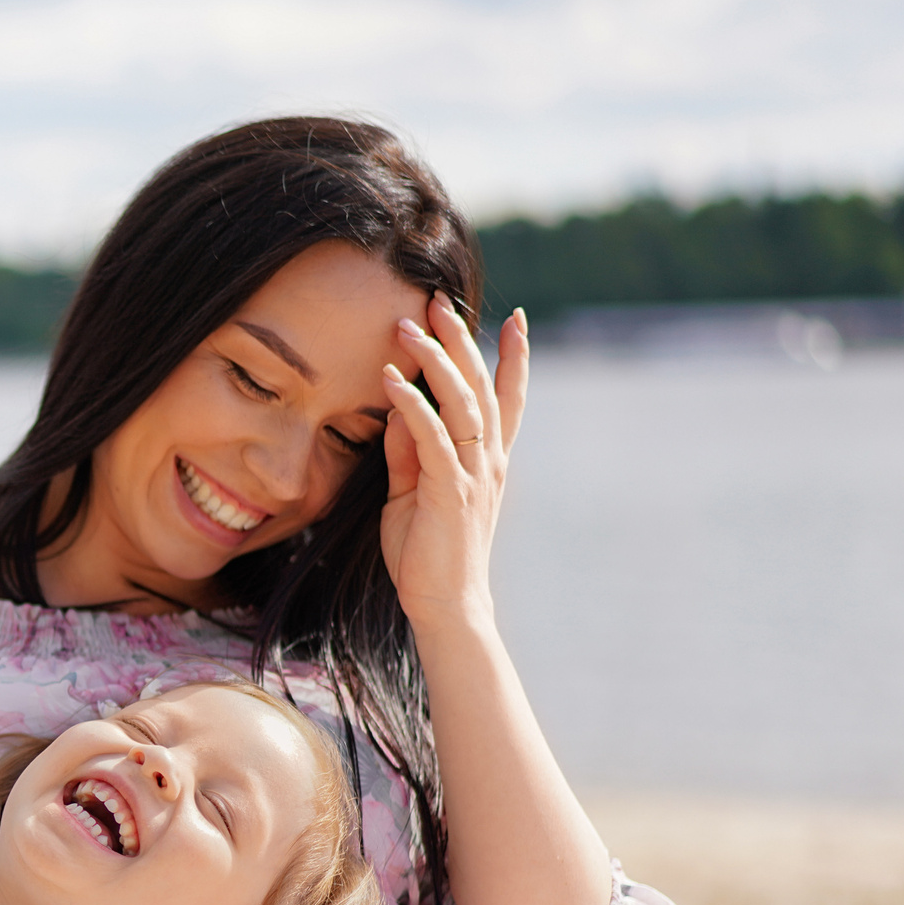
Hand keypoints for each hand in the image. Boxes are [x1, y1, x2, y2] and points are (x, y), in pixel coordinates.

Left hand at [376, 295, 527, 633]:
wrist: (445, 604)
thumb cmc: (428, 552)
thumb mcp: (414, 492)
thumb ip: (409, 451)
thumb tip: (396, 410)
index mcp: (486, 459)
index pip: (506, 398)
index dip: (512, 357)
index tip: (516, 317)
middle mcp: (488, 460)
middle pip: (479, 386)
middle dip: (460, 340)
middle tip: (437, 300)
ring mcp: (472, 474)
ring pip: (459, 402)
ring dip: (432, 361)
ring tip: (406, 326)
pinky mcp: (449, 491)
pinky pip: (431, 437)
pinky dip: (410, 405)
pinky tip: (387, 381)